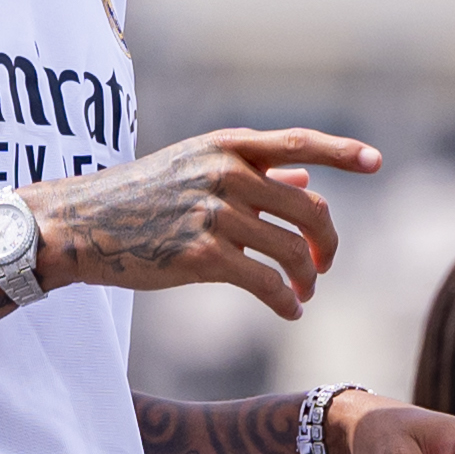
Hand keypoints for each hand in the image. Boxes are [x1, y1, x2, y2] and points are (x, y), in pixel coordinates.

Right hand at [25, 128, 380, 318]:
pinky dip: (286, 302)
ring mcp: (212, 214)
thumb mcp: (191, 170)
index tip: (376, 162)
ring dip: (307, 280)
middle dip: (327, 244)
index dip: (342, 151)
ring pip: (292, 251)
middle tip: (322, 266)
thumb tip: (305, 183)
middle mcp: (223, 174)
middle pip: (311, 211)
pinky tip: (288, 311)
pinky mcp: (201, 255)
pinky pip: (266, 283)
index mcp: (224, 147)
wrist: (78, 225)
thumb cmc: (135, 198)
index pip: (297, 143)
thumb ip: (251, 173)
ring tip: (302, 293)